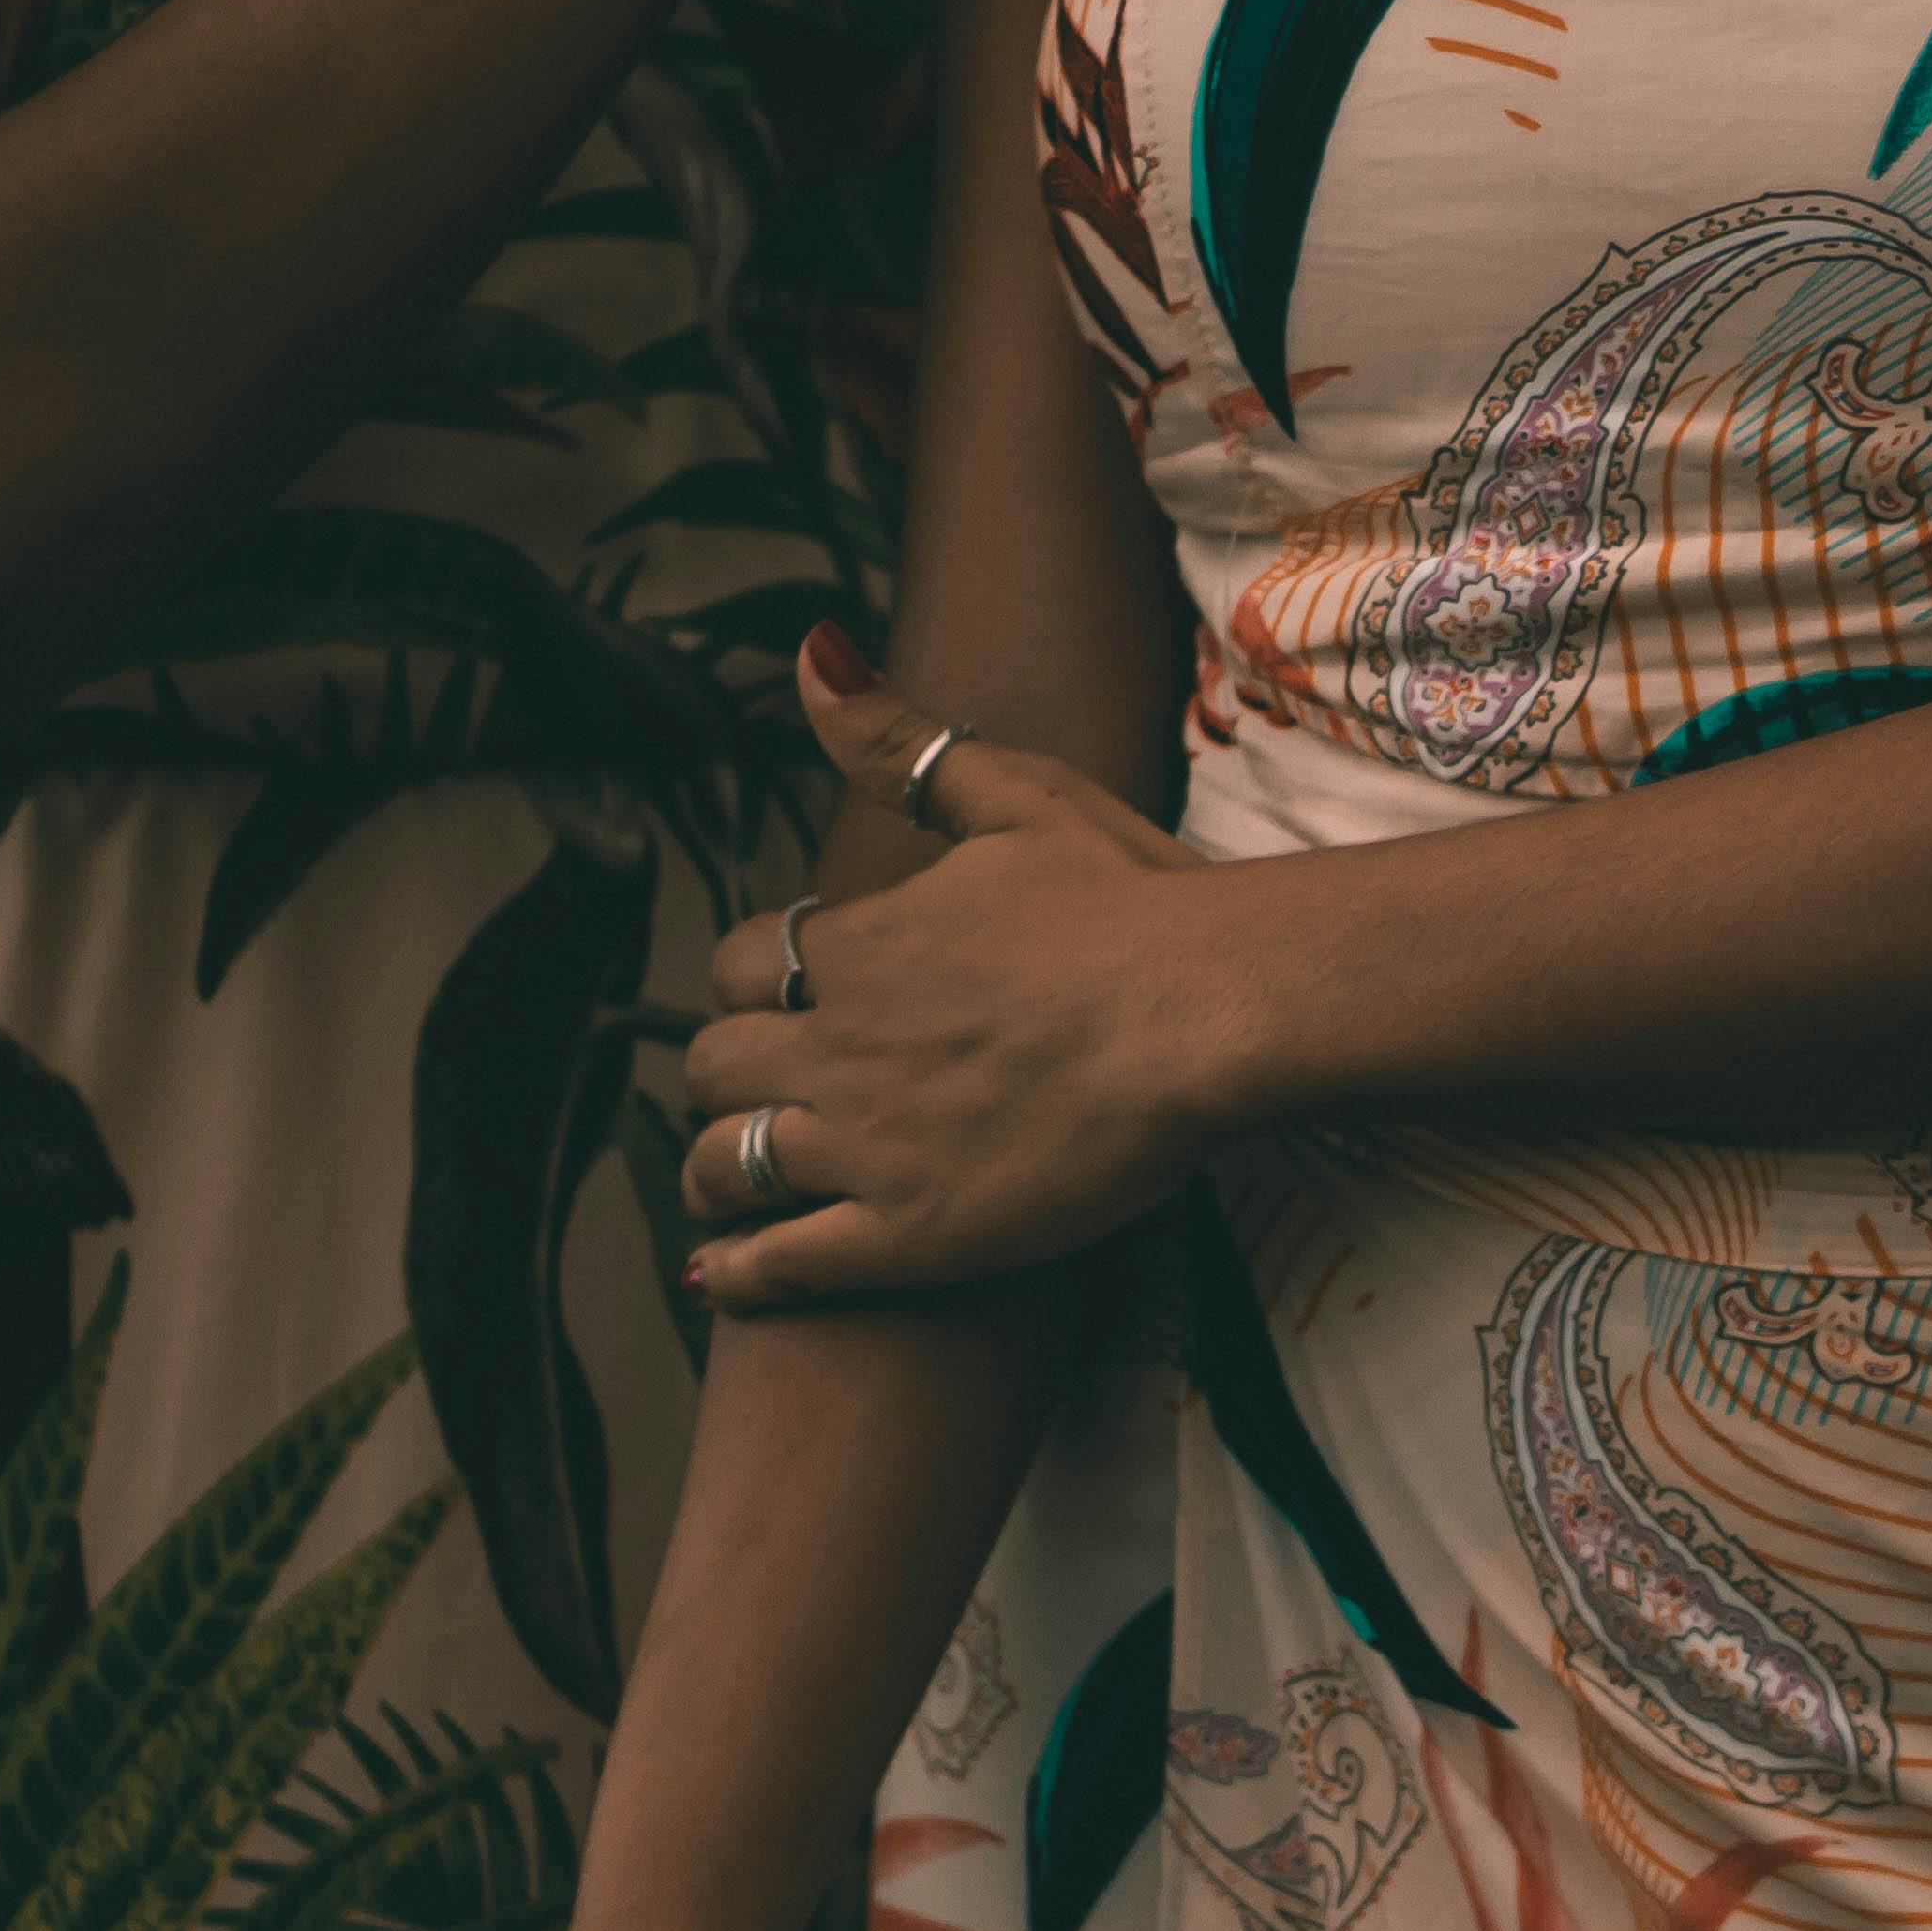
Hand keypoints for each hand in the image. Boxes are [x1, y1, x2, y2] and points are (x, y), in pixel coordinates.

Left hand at [677, 632, 1242, 1311]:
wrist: (1216, 1015)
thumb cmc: (1138, 903)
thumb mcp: (1018, 795)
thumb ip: (903, 743)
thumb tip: (812, 656)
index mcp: (861, 947)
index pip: (744, 964)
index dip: (756, 982)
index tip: (786, 998)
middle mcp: (839, 1045)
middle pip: (716, 1064)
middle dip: (726, 1074)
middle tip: (758, 1090)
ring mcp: (868, 1147)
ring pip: (726, 1162)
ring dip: (714, 1169)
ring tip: (729, 1182)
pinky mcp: (911, 1236)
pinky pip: (782, 1266)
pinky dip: (741, 1271)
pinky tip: (730, 1274)